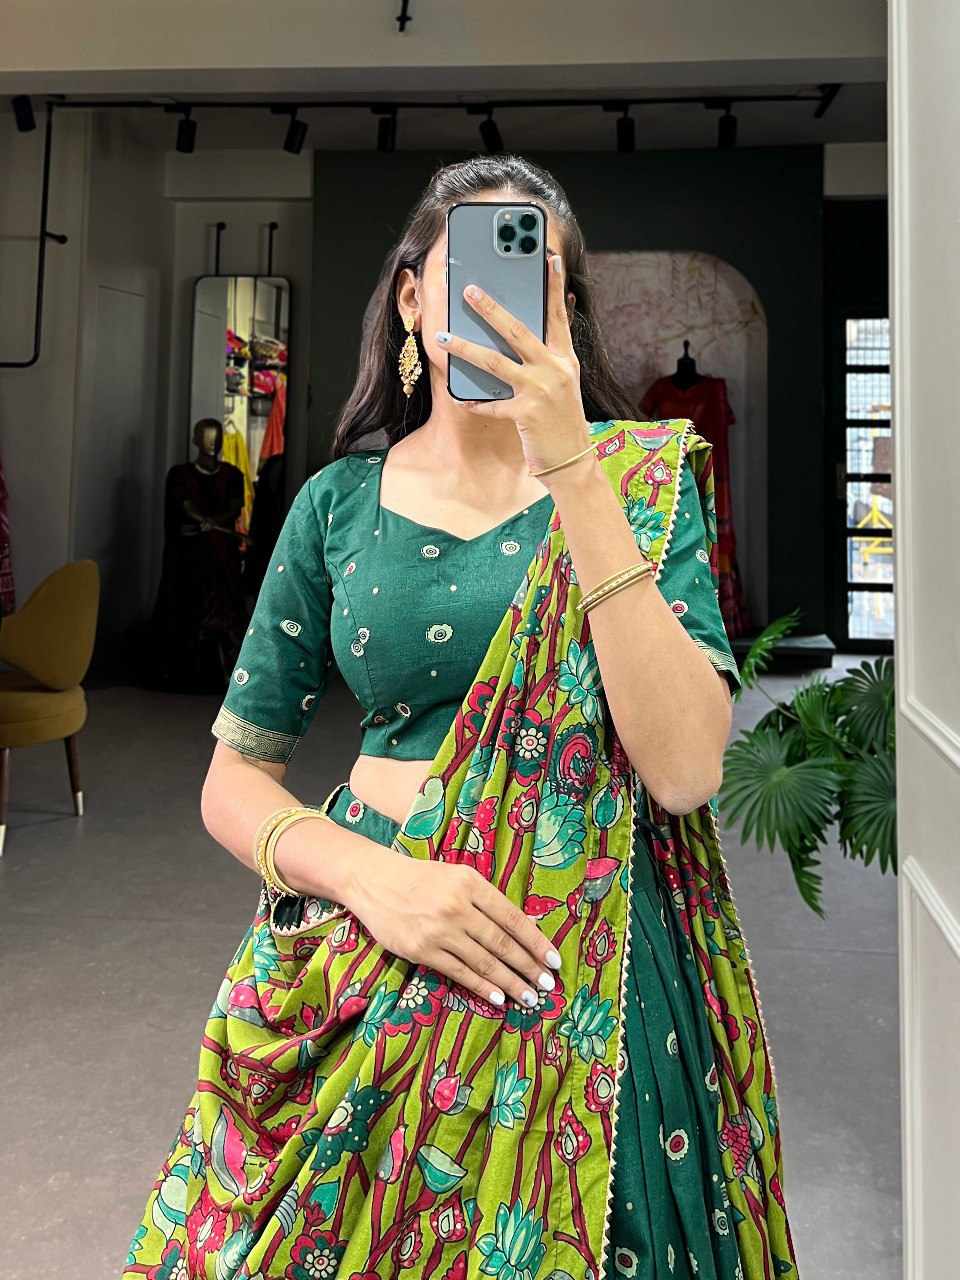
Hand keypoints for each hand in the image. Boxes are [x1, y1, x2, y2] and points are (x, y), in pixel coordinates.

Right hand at [344, 843, 561, 1009]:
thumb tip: (524, 926)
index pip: (512, 918)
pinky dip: (482, 986)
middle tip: (547, 986)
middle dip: (529, 967)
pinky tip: (498, 997)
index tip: (554, 961)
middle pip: (502, 943)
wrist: (374, 881)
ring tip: (529, 997)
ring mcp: (439, 931)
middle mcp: (458, 907)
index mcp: (471, 883)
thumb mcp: (457, 876)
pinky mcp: (421, 950)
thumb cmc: (422, 878)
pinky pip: (459, 973)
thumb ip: (487, 899)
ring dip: (510, 982)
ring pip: (484, 962)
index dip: (536, 942)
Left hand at [438, 249, 591, 476]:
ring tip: (442, 338)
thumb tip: (550, 320)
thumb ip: (553, 353)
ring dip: (465, 349)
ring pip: (495, 363)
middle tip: (468, 290)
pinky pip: (492, 405)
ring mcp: (540, 391)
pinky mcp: (526, 414)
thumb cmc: (562, 418)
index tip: (548, 257)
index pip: (557, 315)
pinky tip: (458, 398)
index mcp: (564, 358)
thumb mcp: (564, 381)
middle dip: (491, 309)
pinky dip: (474, 402)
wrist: (572, 459)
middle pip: (517, 331)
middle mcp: (554, 369)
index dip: (552, 286)